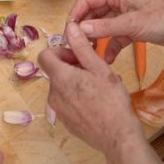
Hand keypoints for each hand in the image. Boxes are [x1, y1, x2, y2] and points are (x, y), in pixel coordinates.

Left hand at [38, 23, 155, 163]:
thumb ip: (82, 47)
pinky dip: (76, 97)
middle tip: (93, 70)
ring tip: (97, 86)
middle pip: (55, 72)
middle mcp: (53, 94)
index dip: (61, 51)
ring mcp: (58, 110)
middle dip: (71, 67)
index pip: (45, 55)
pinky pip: (66, 103)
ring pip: (62, 87)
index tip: (77, 56)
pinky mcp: (65, 122)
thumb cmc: (111, 100)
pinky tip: (95, 101)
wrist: (118, 136)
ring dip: (75, 82)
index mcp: (60, 78)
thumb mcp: (99, 68)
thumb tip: (70, 27)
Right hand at [69, 0, 163, 62]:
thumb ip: (105, 27)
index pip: (87, 0)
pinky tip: (106, 60)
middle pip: (93, 13)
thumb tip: (79, 30)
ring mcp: (126, 14)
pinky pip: (115, 36)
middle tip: (74, 48)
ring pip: (103, 26)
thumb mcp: (133, 24)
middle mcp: (119, 0)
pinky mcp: (133, 27)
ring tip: (88, 56)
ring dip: (96, 40)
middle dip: (84, 29)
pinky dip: (111, 47)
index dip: (75, 15)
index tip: (68, 34)